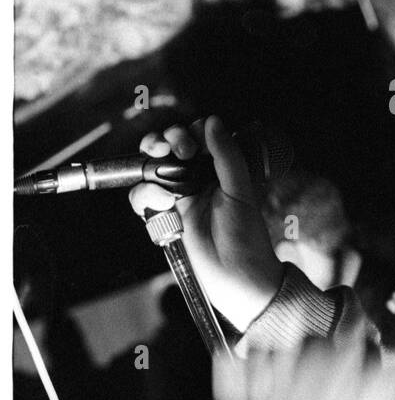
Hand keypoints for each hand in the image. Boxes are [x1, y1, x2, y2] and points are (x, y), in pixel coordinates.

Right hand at [128, 115, 283, 331]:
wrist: (237, 278)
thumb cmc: (247, 236)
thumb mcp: (240, 191)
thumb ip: (226, 156)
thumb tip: (212, 121)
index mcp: (220, 169)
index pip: (197, 138)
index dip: (189, 133)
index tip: (192, 144)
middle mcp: (197, 178)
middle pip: (169, 147)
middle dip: (165, 140)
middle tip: (174, 150)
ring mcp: (179, 197)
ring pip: (152, 168)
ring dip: (151, 165)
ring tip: (162, 176)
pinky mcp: (164, 217)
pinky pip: (143, 197)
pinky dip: (144, 195)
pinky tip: (162, 203)